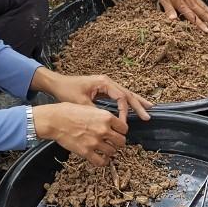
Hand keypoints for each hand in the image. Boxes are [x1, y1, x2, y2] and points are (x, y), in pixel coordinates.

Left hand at [32, 70, 151, 121]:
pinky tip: (134, 107)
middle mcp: (108, 82)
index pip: (121, 98)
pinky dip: (128, 102)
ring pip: (126, 93)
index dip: (124, 111)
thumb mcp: (81, 103)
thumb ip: (95, 111)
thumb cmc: (67, 91)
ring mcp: (106, 85)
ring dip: (137, 102)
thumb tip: (106, 123)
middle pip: (128, 94)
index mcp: (104, 83)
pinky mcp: (104, 89)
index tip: (123, 124)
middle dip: (138, 105)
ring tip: (150, 108)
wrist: (57, 84)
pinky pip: (119, 96)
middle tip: (148, 116)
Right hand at [32, 102, 128, 166]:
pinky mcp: (86, 152)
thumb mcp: (90, 108)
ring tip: (104, 149)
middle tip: (112, 142)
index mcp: (106, 117)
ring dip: (109, 152)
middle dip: (118, 142)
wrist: (54, 120)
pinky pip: (101, 162)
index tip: (117, 133)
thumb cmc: (68, 112)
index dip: (121, 131)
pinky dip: (103, 162)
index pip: (124, 128)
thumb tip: (110, 123)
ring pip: (113, 152)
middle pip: (121, 142)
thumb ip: (102, 117)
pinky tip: (100, 158)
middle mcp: (103, 130)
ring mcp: (95, 142)